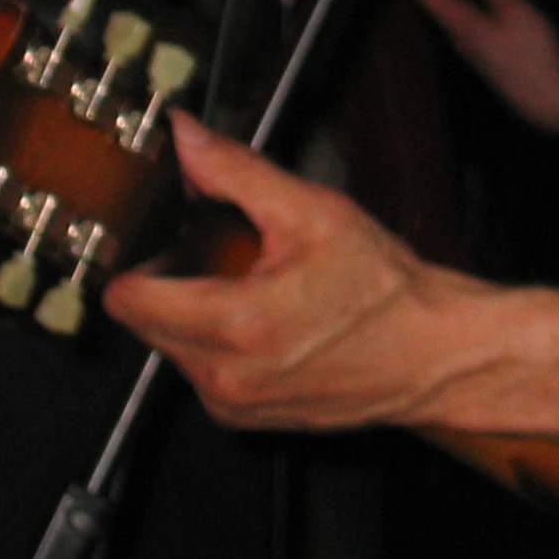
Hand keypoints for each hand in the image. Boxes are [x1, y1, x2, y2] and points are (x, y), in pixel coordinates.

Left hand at [104, 112, 475, 429]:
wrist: (430, 353)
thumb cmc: (385, 291)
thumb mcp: (314, 212)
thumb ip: (237, 172)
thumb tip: (185, 140)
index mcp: (235, 325)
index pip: (127, 299)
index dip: (141, 257)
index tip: (166, 238)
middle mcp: (225, 376)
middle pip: (147, 320)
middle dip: (175, 280)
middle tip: (226, 257)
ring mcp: (233, 404)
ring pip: (173, 345)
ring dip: (195, 313)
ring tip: (254, 288)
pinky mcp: (244, 418)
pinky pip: (203, 371)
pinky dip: (220, 343)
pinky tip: (266, 321)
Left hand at [413, 0, 558, 134]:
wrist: (548, 101)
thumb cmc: (530, 53)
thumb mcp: (514, 9)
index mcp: (470, 30)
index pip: (444, 7)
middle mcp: (472, 47)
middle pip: (452, 23)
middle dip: (443, 7)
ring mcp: (486, 62)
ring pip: (466, 37)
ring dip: (460, 21)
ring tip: (456, 8)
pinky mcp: (500, 71)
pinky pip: (481, 47)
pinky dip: (478, 33)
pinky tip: (488, 33)